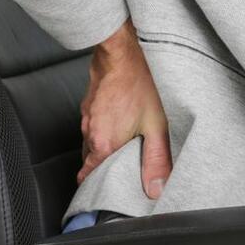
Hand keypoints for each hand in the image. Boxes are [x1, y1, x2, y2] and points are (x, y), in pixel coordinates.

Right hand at [76, 19, 172, 198]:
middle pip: (91, 160)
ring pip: (92, 142)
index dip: (95, 185)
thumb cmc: (139, 85)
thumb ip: (156, 160)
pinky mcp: (89, 104)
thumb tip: (156, 190)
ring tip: (123, 148)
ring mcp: (87, 117)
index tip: (104, 191)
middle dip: (102, 168)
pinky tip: (120, 124)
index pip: (88, 176)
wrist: (120, 53)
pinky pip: (93, 125)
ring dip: (104, 147)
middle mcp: (90, 133)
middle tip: (120, 172)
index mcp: (103, 145)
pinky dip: (103, 130)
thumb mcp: (156, 126)